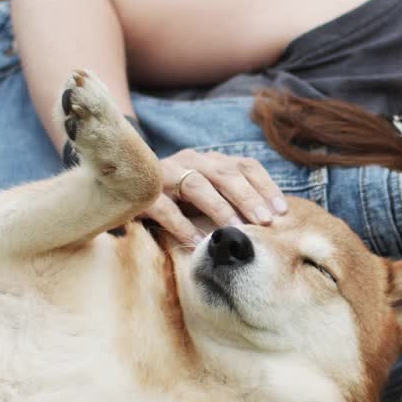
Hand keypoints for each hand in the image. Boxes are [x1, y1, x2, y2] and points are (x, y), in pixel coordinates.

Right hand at [140, 149, 288, 242]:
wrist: (120, 186)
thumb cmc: (173, 197)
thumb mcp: (203, 193)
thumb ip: (227, 199)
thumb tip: (265, 222)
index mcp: (209, 160)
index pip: (244, 165)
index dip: (265, 186)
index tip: (282, 211)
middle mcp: (190, 161)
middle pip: (225, 174)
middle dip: (248, 197)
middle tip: (266, 221)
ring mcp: (165, 174)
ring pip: (197, 186)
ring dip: (221, 209)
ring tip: (237, 231)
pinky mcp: (143, 193)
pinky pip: (166, 208)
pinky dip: (183, 226)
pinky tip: (199, 242)